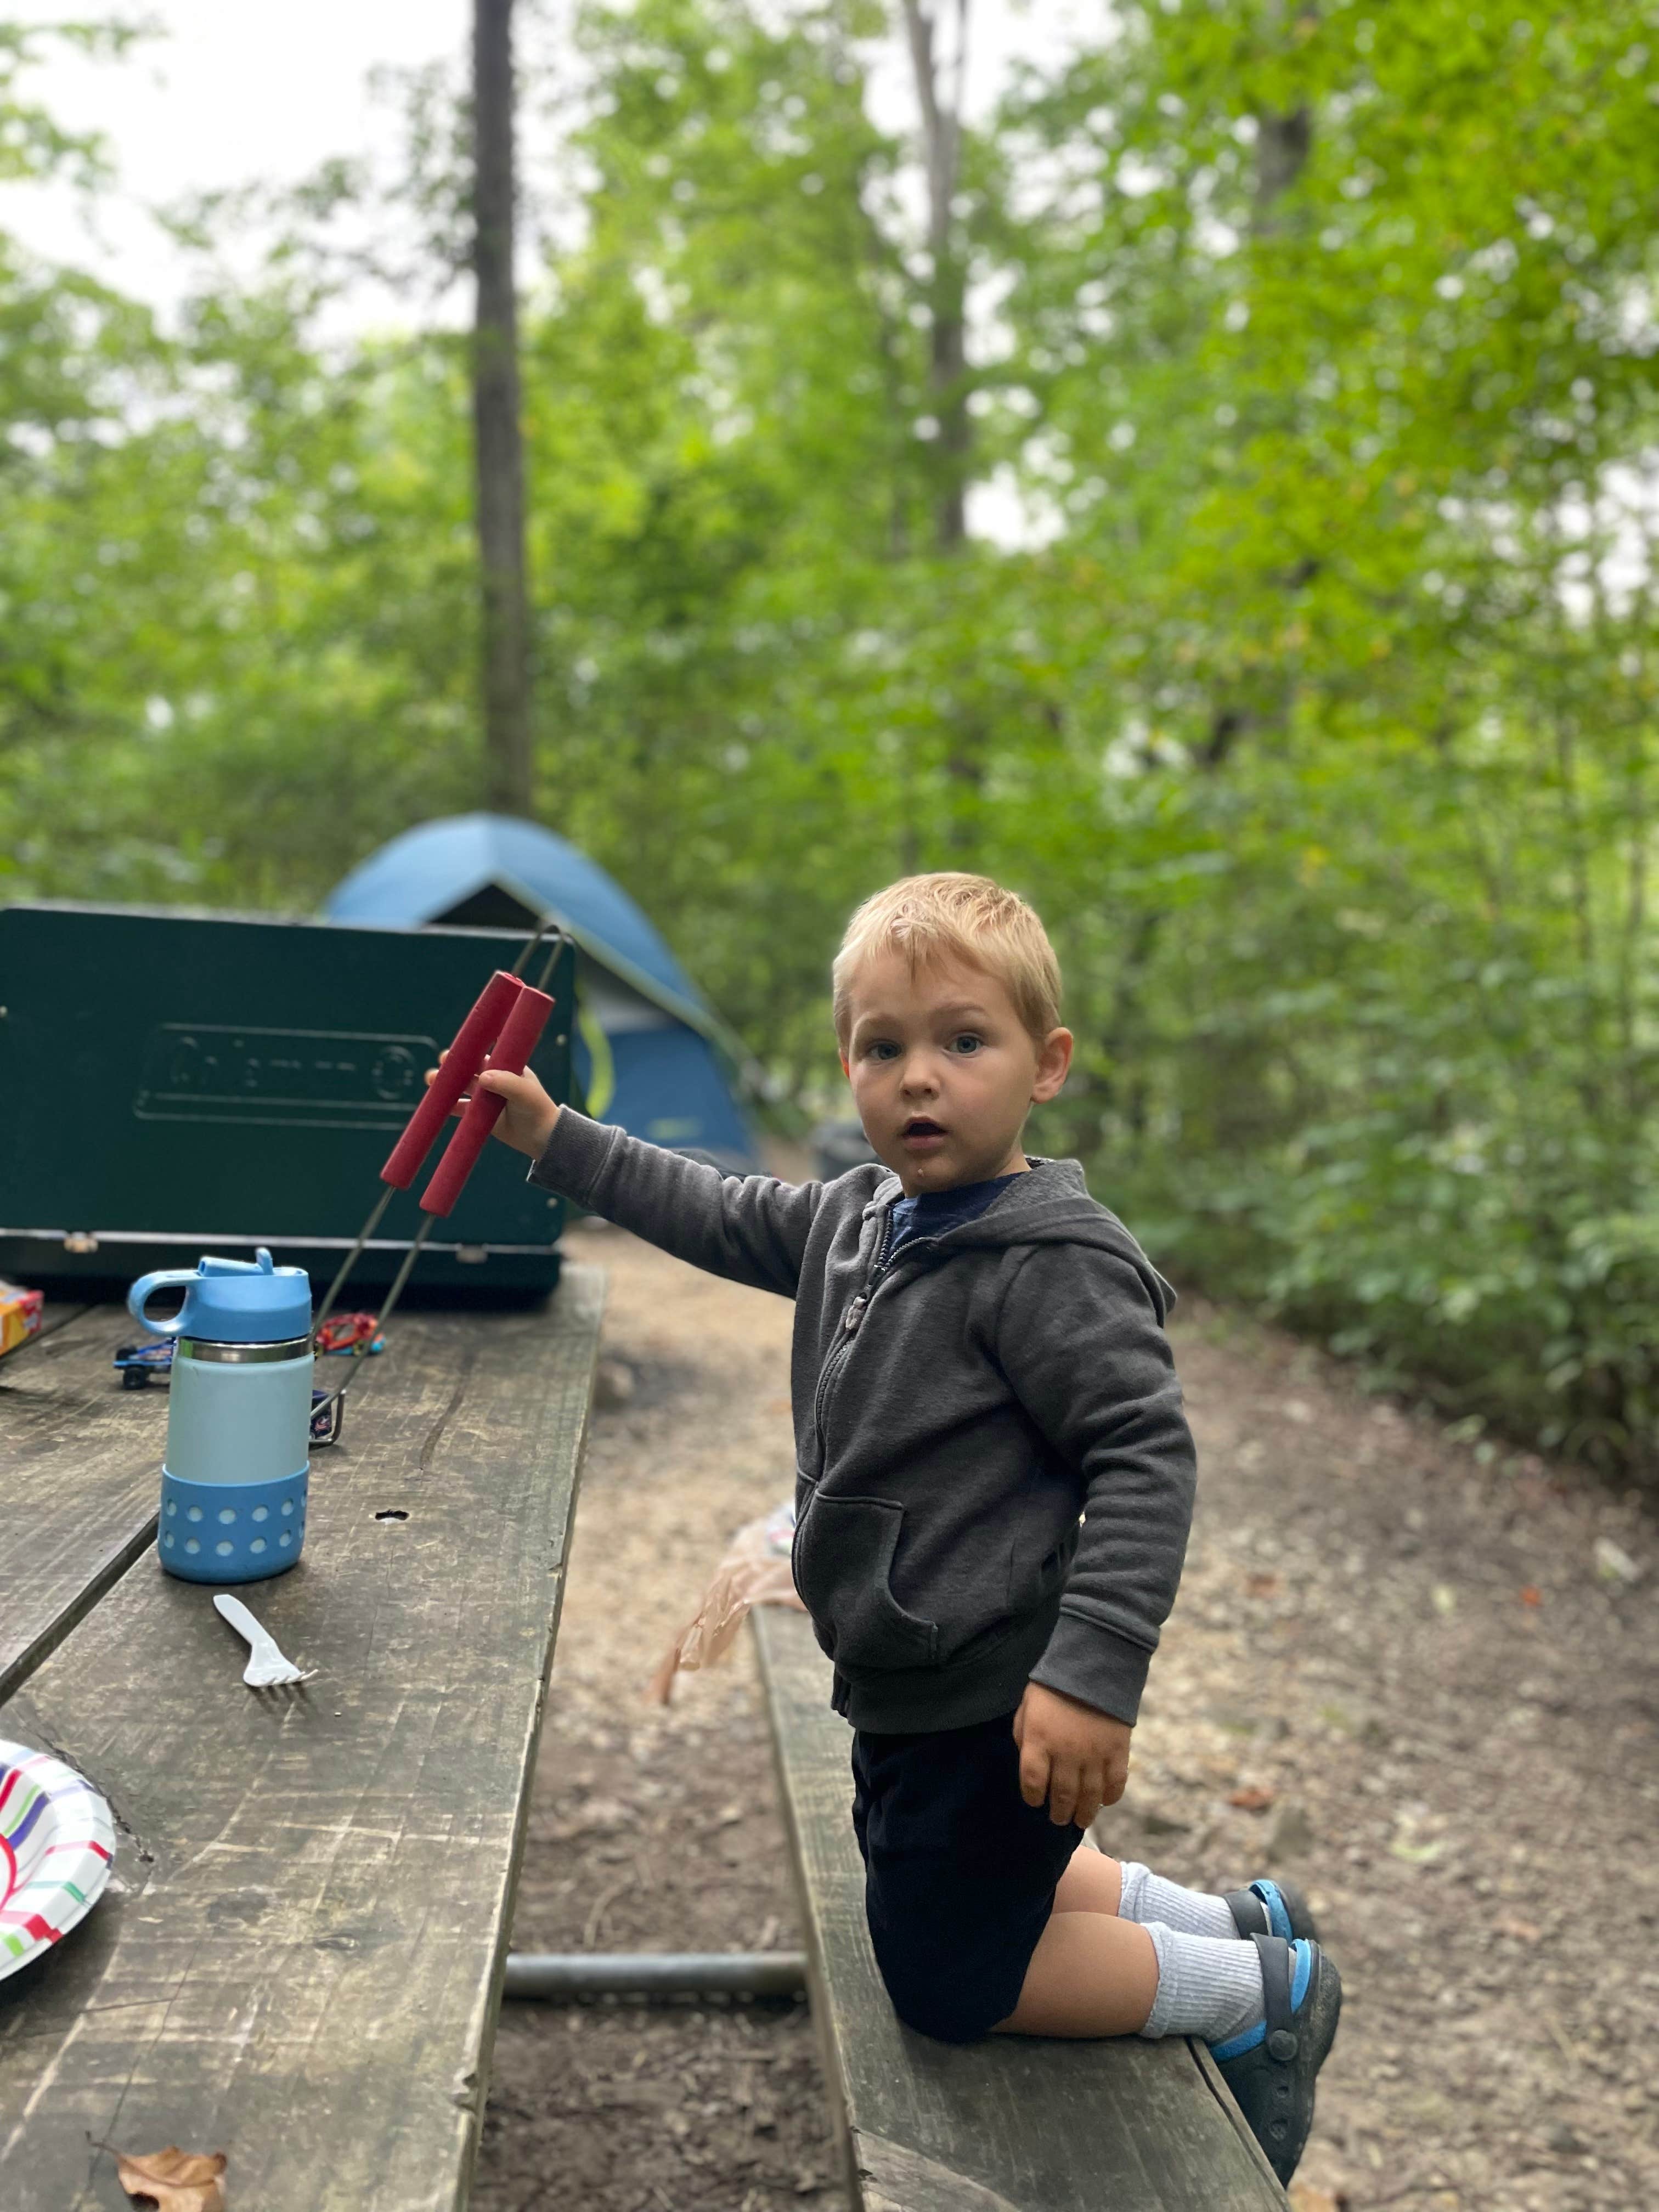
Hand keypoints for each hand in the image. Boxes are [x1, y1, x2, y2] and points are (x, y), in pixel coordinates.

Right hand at [424, 1050, 559, 1159]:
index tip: (456, 1049)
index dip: (469, 1051)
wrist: (542, 1137)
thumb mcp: (524, 1092)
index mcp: (507, 1067)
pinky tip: (440, 1105)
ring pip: (463, 1087)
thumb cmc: (537, 1109)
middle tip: (442, 1063)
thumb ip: (506, 1083)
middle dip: (454, 1066)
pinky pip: (462, 1108)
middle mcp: (495, 1079)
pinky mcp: (481, 1115)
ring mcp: (486, 1097)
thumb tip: (483, 1078)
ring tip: (431, 1080)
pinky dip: (451, 1106)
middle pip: (469, 1069)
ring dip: (448, 1084)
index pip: (485, 1055)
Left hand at [1012, 1681, 1132, 1829]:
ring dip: (1084, 1813)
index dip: (1032, 1796)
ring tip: (1081, 1821)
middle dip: (1059, 1812)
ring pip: (1089, 1796)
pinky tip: (1105, 1802)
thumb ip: (1025, 1736)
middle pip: (1061, 1795)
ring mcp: (1094, 1755)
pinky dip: (1110, 1797)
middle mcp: (1066, 1753)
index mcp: (1039, 1741)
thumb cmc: (1054, 1686)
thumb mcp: (1027, 1707)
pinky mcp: (1117, 1752)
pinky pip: (1115, 1783)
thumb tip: (1030, 1761)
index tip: (1034, 1801)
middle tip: (1059, 1820)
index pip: (1032, 1781)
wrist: (1093, 1664)